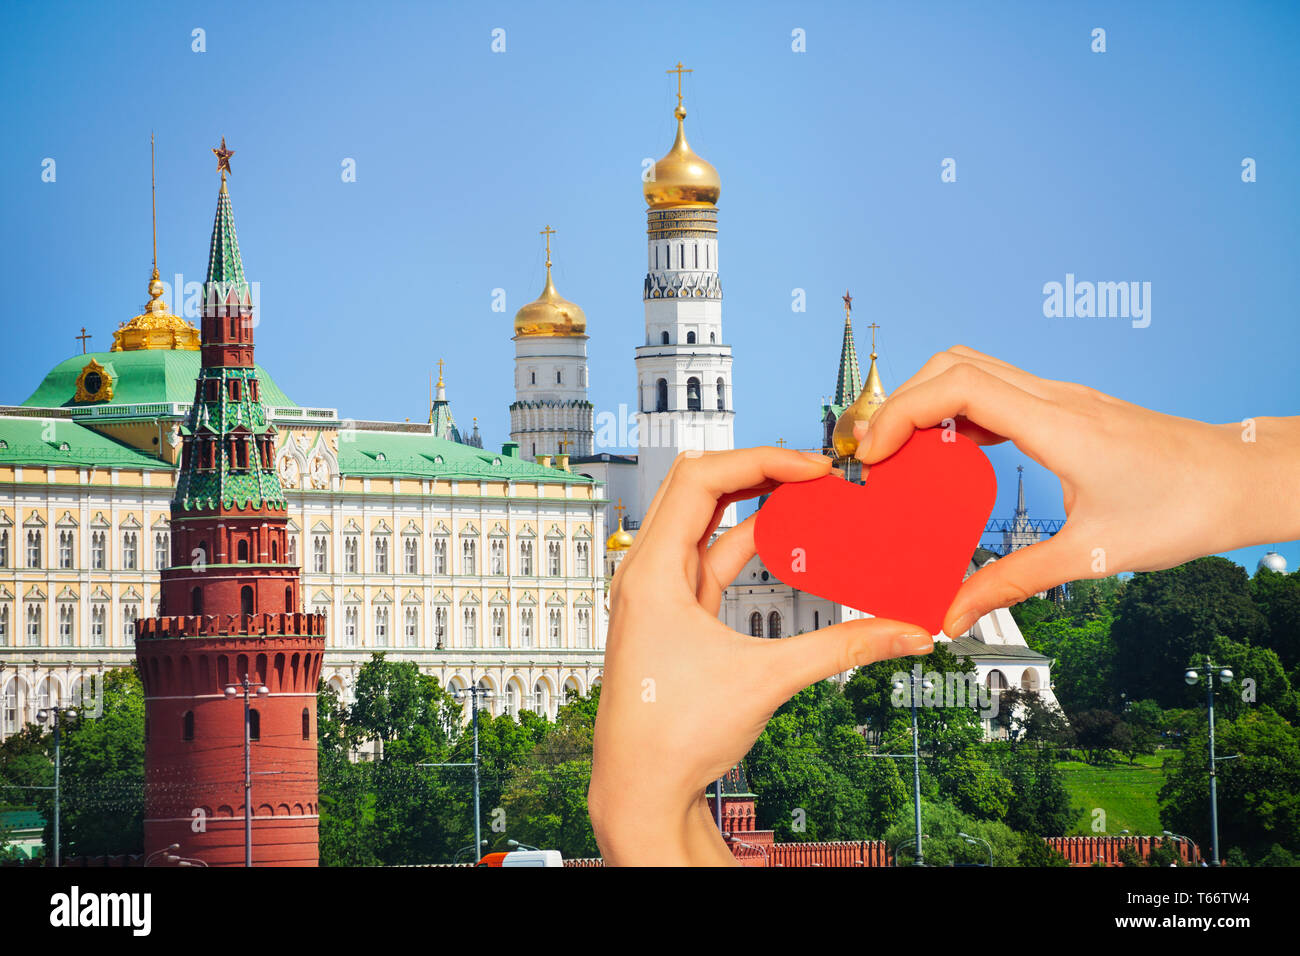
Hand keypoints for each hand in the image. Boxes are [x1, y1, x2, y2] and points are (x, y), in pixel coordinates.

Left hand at [588, 447, 934, 865]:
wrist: (640, 791)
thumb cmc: (673, 738)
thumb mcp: (768, 680)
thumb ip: (843, 648)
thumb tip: (907, 631)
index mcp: (651, 572)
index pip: (701, 479)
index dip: (762, 461)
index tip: (814, 467)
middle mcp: (646, 573)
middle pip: (697, 486)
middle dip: (756, 468)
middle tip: (813, 468)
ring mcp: (657, 593)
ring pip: (703, 520)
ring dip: (753, 502)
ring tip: (807, 493)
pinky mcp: (675, 614)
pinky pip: (711, 557)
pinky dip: (748, 540)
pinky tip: (787, 537)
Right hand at [853, 345, 1299, 636]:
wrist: (1243, 479)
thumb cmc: (1183, 508)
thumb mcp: (1089, 555)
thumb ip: (1011, 582)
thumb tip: (952, 614)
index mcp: (1056, 425)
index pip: (957, 388)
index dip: (900, 413)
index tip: (873, 456)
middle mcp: (1054, 398)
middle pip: (952, 364)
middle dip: (899, 402)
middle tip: (875, 455)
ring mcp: (1061, 396)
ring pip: (972, 368)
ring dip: (926, 401)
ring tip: (903, 454)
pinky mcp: (1067, 407)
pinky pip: (996, 390)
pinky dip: (958, 410)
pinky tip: (953, 455)